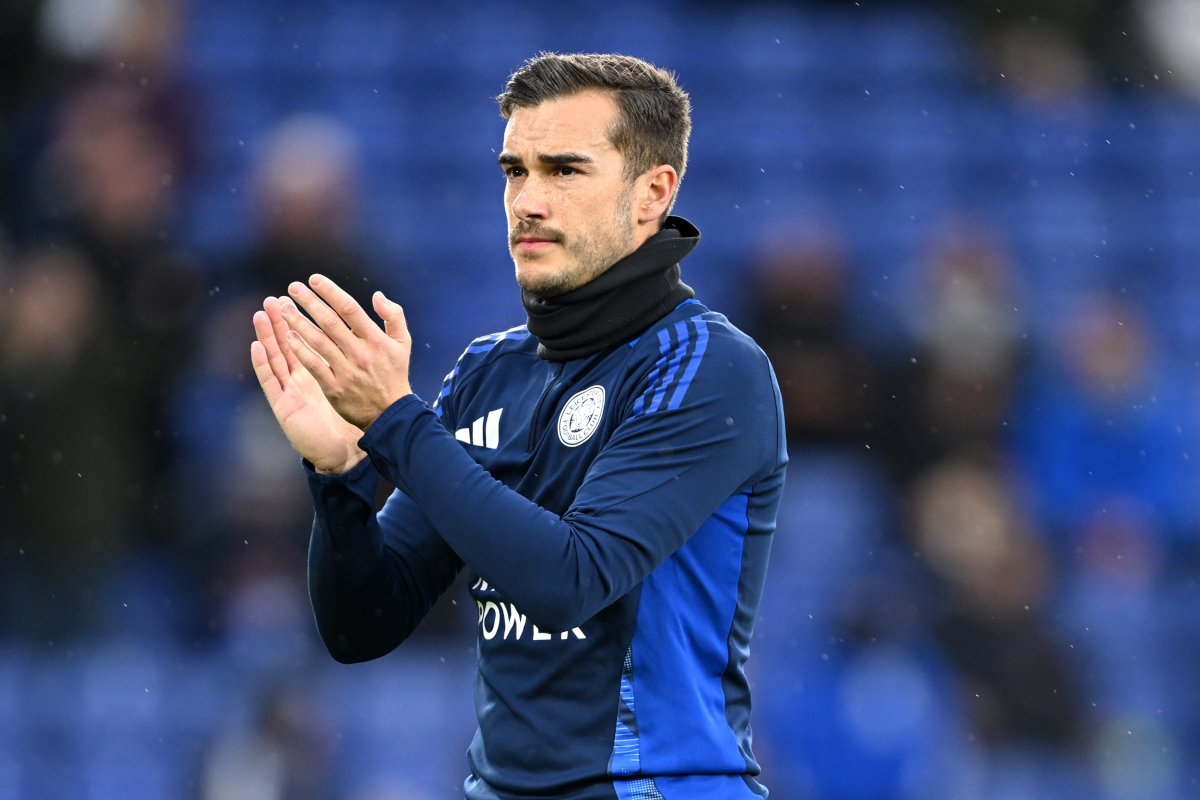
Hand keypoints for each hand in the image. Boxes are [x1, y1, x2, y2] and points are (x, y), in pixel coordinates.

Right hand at [250, 296, 367, 474]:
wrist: (346, 450)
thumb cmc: (353, 418)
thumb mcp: (357, 383)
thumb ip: (358, 358)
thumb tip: (360, 333)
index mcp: (318, 370)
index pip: (306, 339)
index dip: (301, 318)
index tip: (299, 295)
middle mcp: (301, 378)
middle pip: (286, 344)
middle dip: (280, 320)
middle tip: (274, 297)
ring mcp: (290, 391)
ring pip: (275, 358)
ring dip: (267, 335)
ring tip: (261, 313)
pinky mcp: (284, 405)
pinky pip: (270, 381)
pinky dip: (262, 364)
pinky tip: (256, 346)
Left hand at [278, 274, 412, 429]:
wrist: (391, 413)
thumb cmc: (394, 373)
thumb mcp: (403, 342)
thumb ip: (393, 315)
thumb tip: (377, 295)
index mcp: (375, 338)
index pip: (349, 308)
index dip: (330, 291)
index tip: (314, 279)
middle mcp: (359, 352)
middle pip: (330, 321)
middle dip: (309, 302)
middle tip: (292, 288)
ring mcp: (346, 370)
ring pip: (318, 341)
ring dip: (299, 323)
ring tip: (284, 309)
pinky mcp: (334, 388)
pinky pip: (314, 365)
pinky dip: (300, 350)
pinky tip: (288, 338)